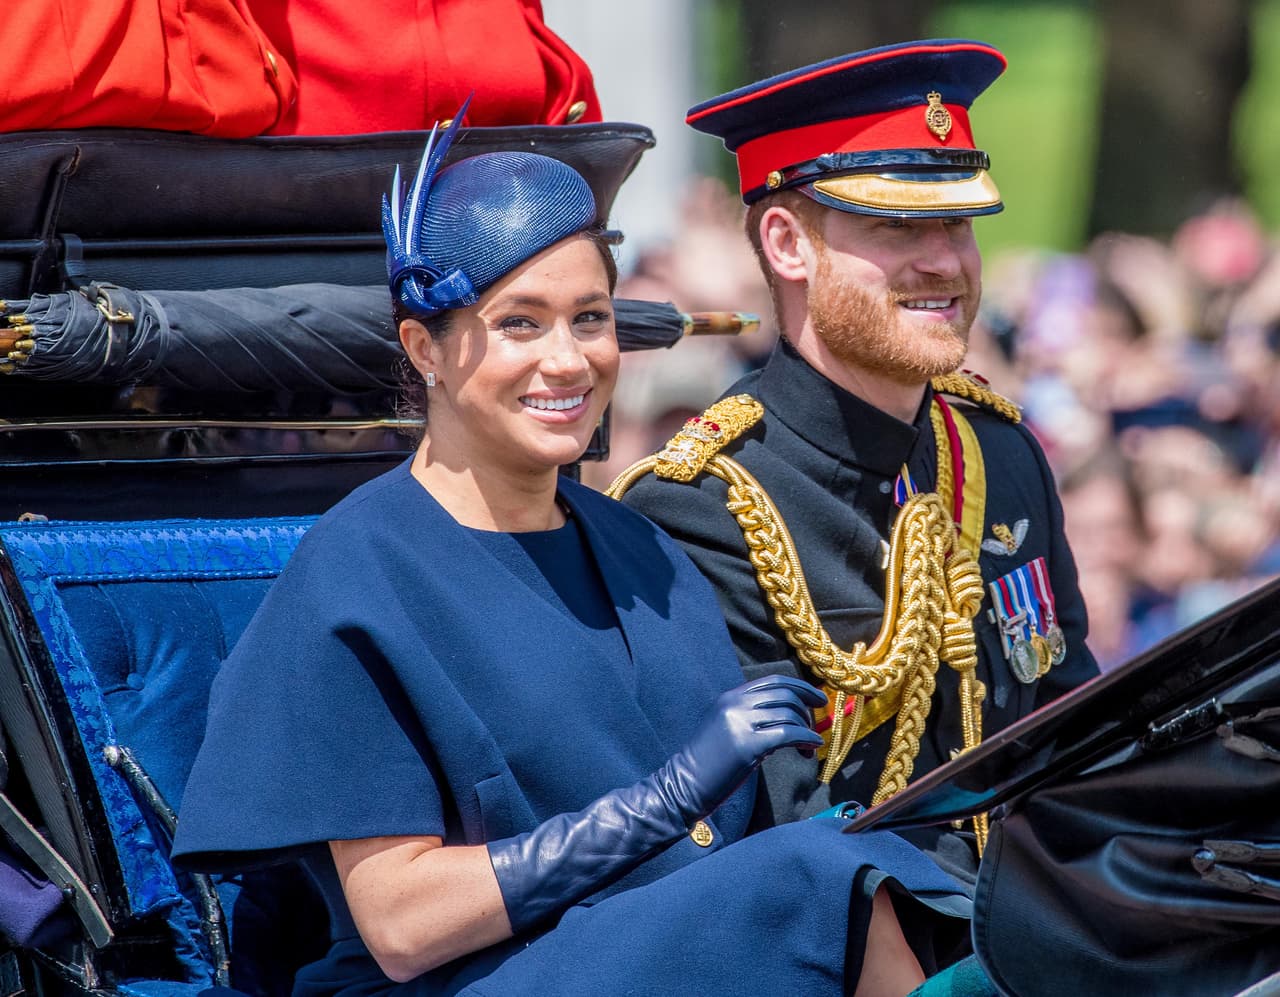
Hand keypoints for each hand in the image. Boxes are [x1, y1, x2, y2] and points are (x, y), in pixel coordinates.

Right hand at [660, 675, 825, 819]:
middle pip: (786, 694)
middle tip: (816, 726)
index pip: (774, 681)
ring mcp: (740, 722)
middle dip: (808, 709)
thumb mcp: (727, 727)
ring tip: (809, 748)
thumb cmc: (709, 762)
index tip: (817, 700)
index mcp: (730, 697)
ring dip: (807, 729)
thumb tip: (790, 716)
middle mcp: (735, 704)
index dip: (801, 688)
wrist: (683, 784)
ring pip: (789, 713)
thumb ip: (752, 716)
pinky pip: (788, 734)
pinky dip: (806, 739)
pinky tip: (810, 748)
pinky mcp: (747, 745)